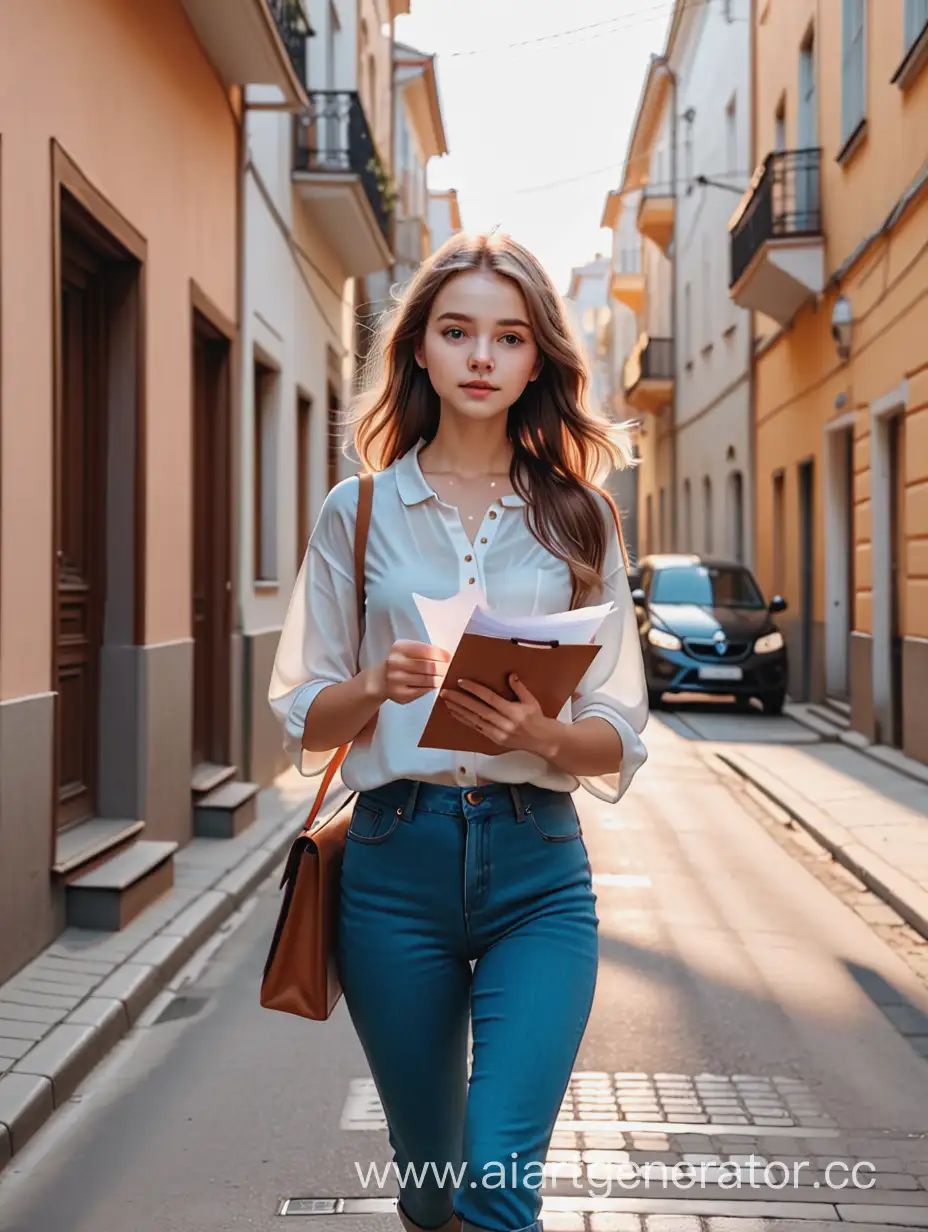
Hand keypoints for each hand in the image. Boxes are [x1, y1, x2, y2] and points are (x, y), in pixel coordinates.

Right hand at [367, 640, 450, 704]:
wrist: (379, 679)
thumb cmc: (400, 662)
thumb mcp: (408, 650)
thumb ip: (425, 651)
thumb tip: (447, 656)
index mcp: (399, 648)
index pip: (425, 650)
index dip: (440, 654)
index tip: (449, 657)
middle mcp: (395, 663)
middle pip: (427, 666)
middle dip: (442, 668)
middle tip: (450, 669)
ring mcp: (396, 680)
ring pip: (426, 680)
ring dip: (439, 679)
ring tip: (445, 677)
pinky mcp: (400, 694)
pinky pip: (422, 691)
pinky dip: (431, 688)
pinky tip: (435, 685)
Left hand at [439, 674, 559, 757]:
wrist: (542, 740)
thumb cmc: (537, 718)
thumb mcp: (531, 701)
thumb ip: (519, 688)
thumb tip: (510, 675)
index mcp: (513, 712)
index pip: (489, 698)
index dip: (474, 690)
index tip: (461, 682)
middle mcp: (504, 723)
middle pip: (477, 710)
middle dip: (460, 700)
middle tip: (446, 692)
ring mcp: (498, 733)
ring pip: (474, 720)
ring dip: (459, 710)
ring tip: (447, 702)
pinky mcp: (494, 739)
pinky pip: (476, 728)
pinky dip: (465, 720)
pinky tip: (456, 714)